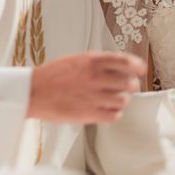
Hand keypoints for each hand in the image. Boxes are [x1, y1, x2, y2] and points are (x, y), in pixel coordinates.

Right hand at [27, 51, 145, 123]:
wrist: (33, 91)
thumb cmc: (53, 75)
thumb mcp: (78, 59)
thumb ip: (100, 62)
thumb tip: (122, 65)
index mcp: (93, 61)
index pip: (126, 61)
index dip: (138, 66)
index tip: (141, 70)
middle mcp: (95, 77)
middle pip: (129, 82)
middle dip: (132, 85)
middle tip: (128, 87)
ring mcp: (93, 96)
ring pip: (124, 100)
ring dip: (122, 100)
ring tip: (115, 99)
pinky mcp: (88, 113)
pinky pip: (114, 115)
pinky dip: (114, 113)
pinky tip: (108, 110)